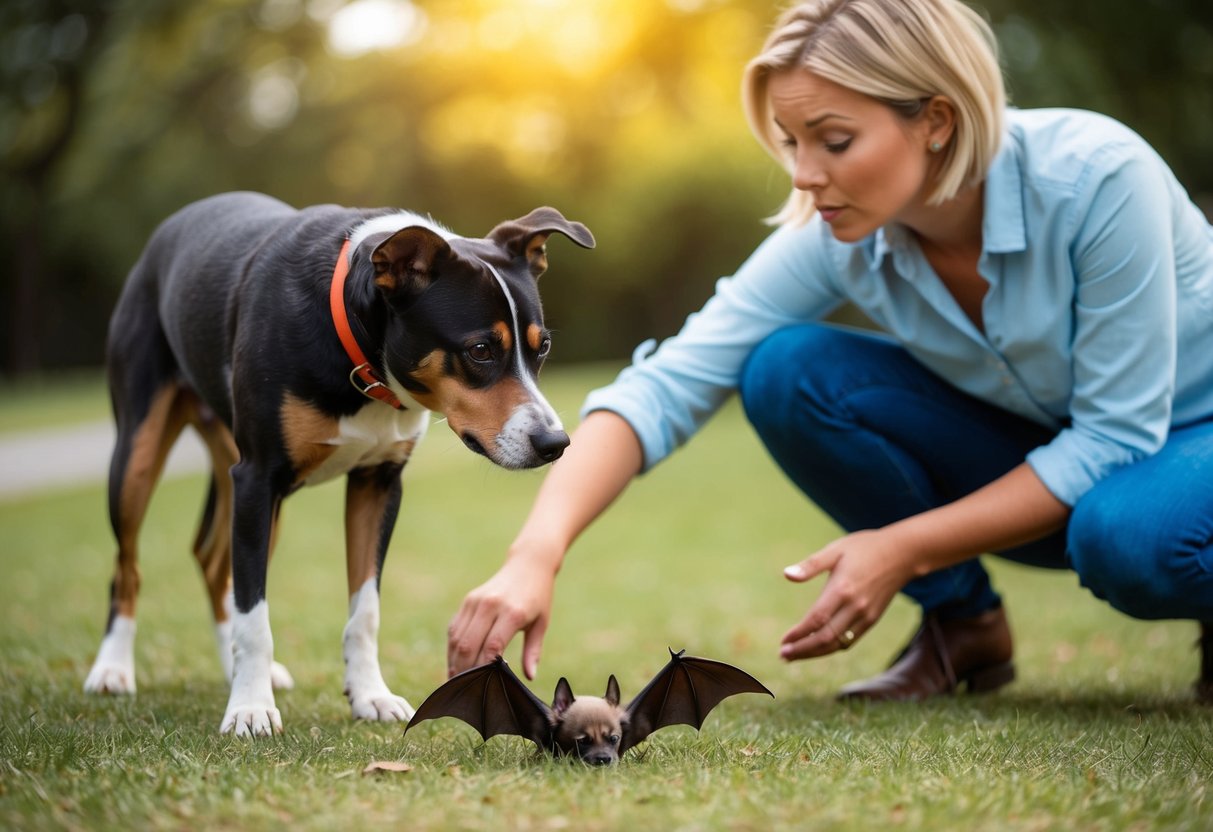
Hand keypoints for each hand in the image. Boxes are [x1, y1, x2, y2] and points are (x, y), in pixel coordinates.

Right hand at [447, 554, 555, 679]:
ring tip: (456, 682)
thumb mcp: (541, 623)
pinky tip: (454, 663)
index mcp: (512, 612)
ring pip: (458, 638)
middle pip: (470, 644)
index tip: (483, 686)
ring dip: (454, 661)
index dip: (485, 668)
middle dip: (465, 670)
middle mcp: (491, 605)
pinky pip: (455, 628)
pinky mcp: (468, 600)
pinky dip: (452, 648)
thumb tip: (529, 677)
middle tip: (465, 691)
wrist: (528, 564)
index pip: (492, 646)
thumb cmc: (538, 597)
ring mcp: (476, 602)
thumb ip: (533, 651)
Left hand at [779, 528, 912, 660]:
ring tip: (795, 656)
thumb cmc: (864, 548)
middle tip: (783, 655)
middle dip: (803, 649)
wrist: (902, 554)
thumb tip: (787, 574)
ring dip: (815, 653)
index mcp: (842, 589)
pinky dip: (832, 647)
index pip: (817, 619)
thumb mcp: (835, 549)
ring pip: (838, 643)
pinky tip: (817, 648)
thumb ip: (811, 565)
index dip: (799, 634)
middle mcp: (855, 606)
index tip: (783, 642)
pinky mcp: (872, 619)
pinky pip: (850, 640)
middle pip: (825, 637)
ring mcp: (865, 615)